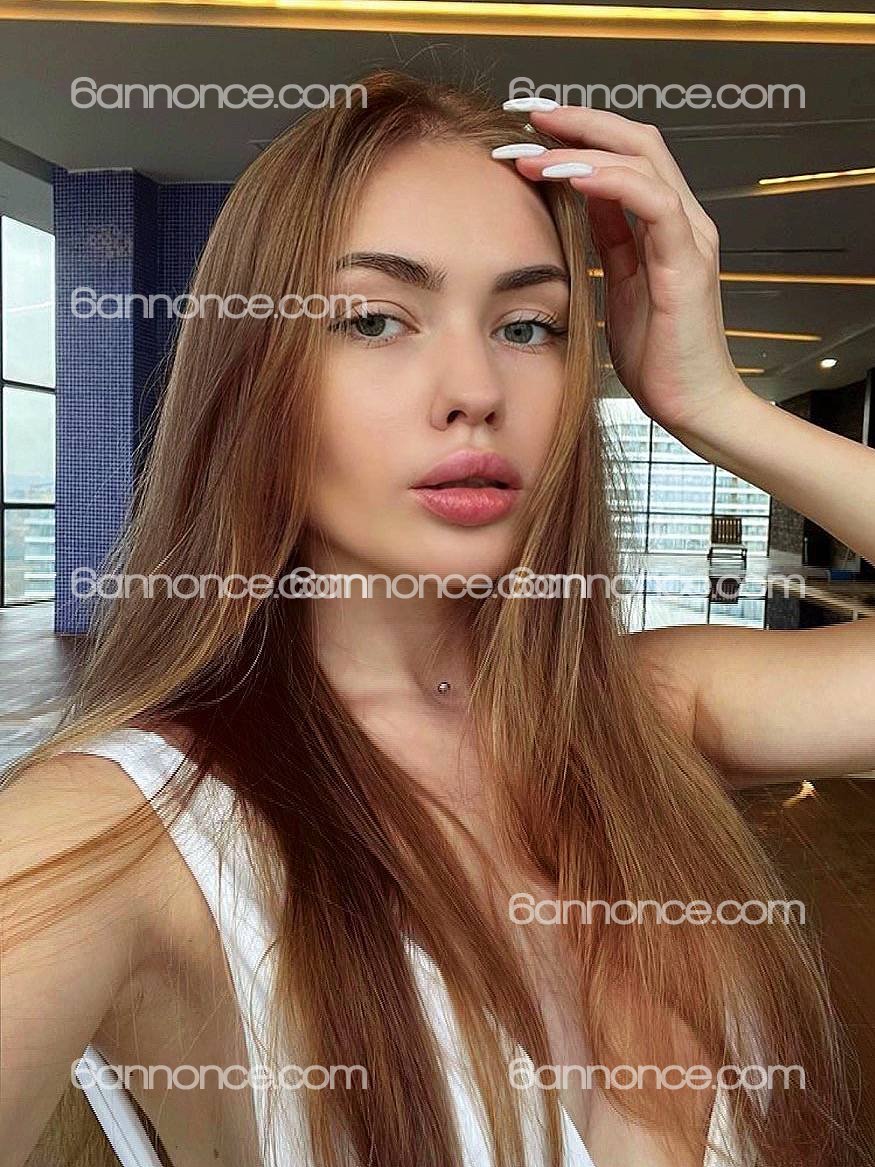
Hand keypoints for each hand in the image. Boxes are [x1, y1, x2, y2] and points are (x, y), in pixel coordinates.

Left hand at [507, 103, 748, 431]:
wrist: (692, 405)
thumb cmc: (657, 358)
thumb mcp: (620, 286)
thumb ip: (609, 241)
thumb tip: (582, 201)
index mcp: (664, 227)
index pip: (626, 155)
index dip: (581, 133)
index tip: (532, 128)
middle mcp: (682, 222)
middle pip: (637, 141)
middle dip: (579, 122)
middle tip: (528, 116)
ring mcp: (689, 238)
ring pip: (643, 161)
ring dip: (582, 150)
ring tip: (533, 153)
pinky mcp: (687, 263)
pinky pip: (651, 202)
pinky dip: (610, 182)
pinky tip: (571, 177)